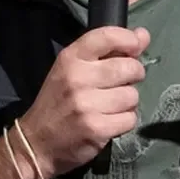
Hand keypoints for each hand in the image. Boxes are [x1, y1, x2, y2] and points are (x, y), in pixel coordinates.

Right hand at [19, 26, 149, 178]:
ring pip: (132, 95)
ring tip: (111, 106)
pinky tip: (110, 122)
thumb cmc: (58, 102)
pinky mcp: (96, 128)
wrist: (36, 143)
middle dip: (134, 75)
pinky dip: (125, 121)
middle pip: (129, 68)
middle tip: (122, 83)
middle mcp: (77, 78)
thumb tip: (143, 35)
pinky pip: (130, 119)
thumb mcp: (74, 70)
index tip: (136, 46)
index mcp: (71, 58)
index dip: (129, 39)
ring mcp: (86, 104)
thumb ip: (109, 51)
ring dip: (128, 102)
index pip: (108, 36)